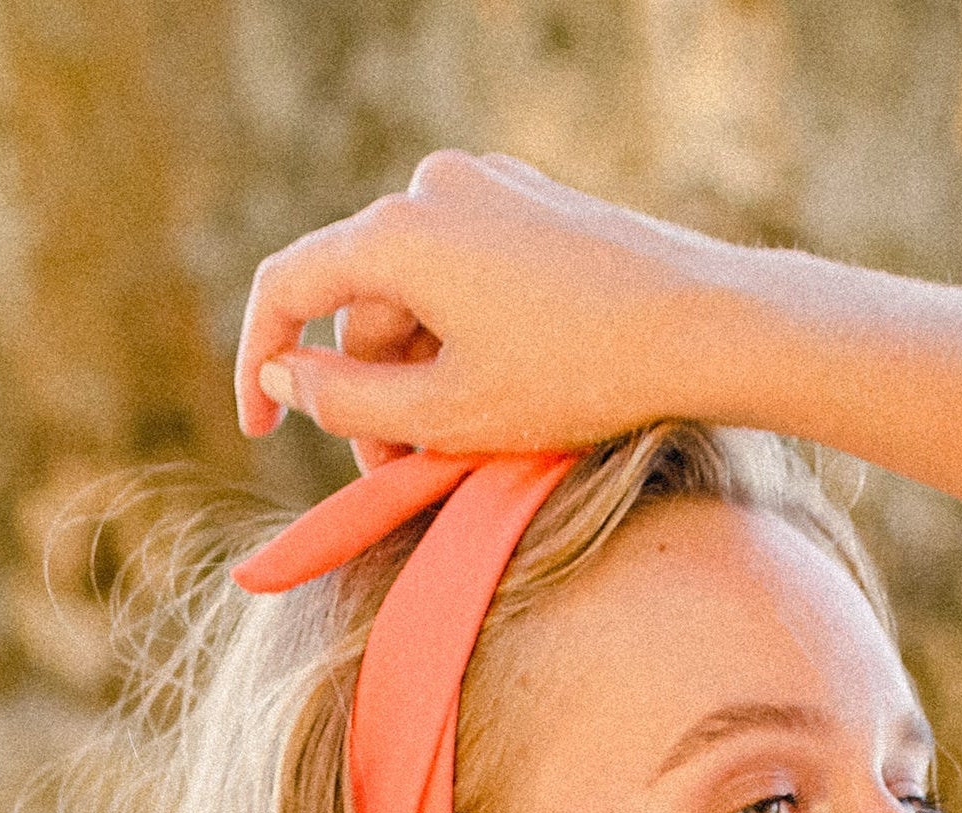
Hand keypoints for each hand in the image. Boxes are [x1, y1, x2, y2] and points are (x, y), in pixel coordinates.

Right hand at [235, 153, 745, 467]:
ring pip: (415, 295)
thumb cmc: (577, 375)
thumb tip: (285, 380)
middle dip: (369, 392)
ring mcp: (488, 188)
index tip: (259, 428)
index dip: (259, 363)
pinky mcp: (532, 206)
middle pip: (362, 304)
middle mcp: (434, 187)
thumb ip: (347, 402)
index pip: (288, 287)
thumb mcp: (448, 413)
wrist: (702, 326)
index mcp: (398, 231)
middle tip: (401, 476)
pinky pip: (464, 276)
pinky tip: (501, 398)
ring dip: (419, 373)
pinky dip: (460, 339)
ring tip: (462, 447)